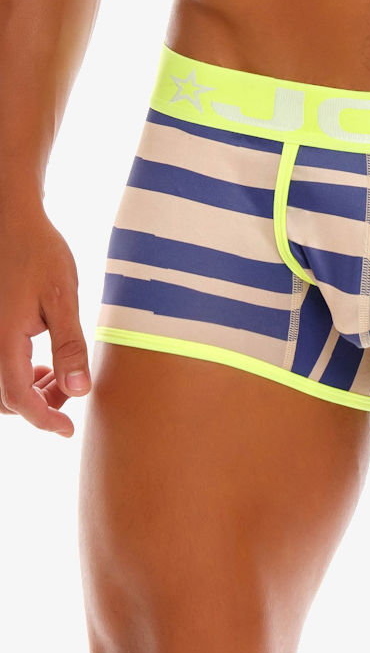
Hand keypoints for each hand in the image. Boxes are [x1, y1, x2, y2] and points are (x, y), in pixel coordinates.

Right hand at [0, 199, 90, 436]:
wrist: (14, 223)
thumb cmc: (41, 255)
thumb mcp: (63, 299)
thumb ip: (70, 346)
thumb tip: (79, 389)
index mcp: (5, 340)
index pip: (19, 398)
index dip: (44, 419)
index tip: (68, 430)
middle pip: (7, 397)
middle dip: (40, 405)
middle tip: (72, 392)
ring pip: (2, 384)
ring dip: (31, 390)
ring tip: (62, 375)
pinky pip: (1, 365)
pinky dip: (22, 373)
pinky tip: (45, 362)